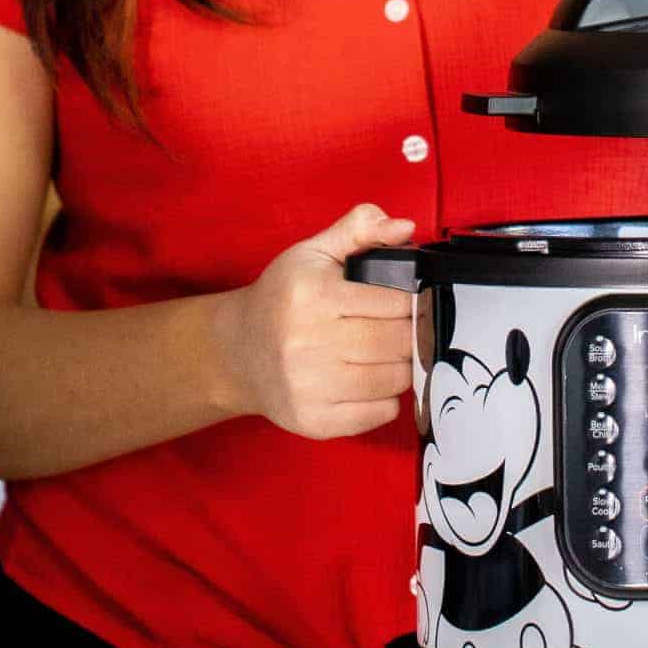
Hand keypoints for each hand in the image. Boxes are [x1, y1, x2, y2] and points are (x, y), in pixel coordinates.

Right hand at [217, 203, 416, 439]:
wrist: (237, 351)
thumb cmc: (283, 297)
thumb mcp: (314, 252)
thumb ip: (360, 229)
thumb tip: (405, 227)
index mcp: (313, 295)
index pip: (393, 301)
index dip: (409, 300)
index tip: (407, 301)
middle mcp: (307, 342)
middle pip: (396, 342)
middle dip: (409, 334)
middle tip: (402, 328)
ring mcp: (309, 387)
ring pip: (393, 379)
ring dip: (403, 365)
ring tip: (387, 352)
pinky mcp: (313, 421)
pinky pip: (379, 413)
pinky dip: (387, 398)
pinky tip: (370, 379)